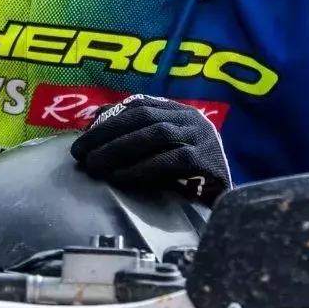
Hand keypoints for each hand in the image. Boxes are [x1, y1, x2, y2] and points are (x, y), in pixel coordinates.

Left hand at [69, 94, 231, 203]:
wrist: (228, 202)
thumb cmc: (189, 177)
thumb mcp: (164, 150)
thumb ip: (138, 135)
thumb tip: (95, 122)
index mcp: (180, 111)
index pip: (139, 105)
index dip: (108, 119)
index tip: (82, 137)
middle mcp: (191, 119)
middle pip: (143, 117)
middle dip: (107, 134)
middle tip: (80, 153)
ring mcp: (201, 138)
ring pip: (155, 134)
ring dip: (119, 149)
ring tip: (94, 165)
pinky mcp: (206, 161)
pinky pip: (169, 160)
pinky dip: (141, 168)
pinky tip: (119, 178)